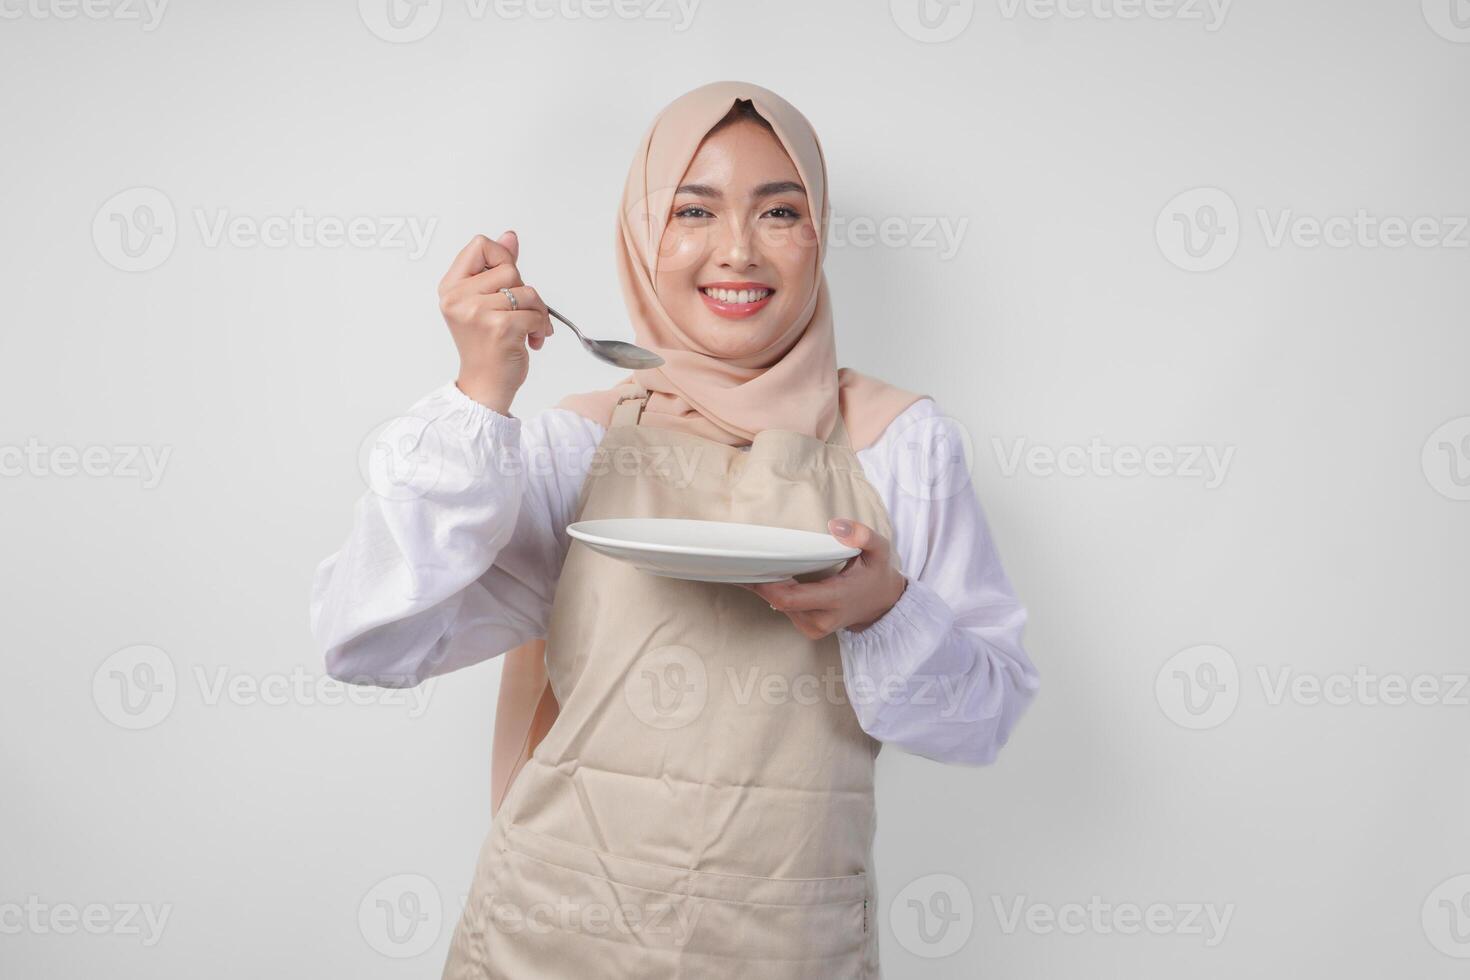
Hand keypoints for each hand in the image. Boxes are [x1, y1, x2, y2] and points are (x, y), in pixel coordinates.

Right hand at [438, 230, 553, 413]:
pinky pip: (536, 313)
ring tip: (528, 329)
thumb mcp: (484, 302)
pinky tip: (532, 341)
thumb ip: (496, 267)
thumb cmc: (486, 345)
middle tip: (518, 313)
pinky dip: (541, 328)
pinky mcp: (499, 328)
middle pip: (509, 268)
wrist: (485, 386)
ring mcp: (477, 313)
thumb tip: (510, 236)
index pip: (480, 245)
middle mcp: (458, 298)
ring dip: (537, 312)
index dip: (502, 258)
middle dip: (523, 291)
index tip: (506, 282)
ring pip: (528, 291)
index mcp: (451, 287)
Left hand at [740, 519, 907, 638]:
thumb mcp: (879, 550)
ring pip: (781, 607)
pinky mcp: (810, 629)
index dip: (768, 585)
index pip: (790, 599)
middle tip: (748, 561)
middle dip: (762, 583)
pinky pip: (787, 611)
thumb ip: (863, 535)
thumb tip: (836, 525)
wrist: (883, 604)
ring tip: (763, 566)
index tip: (755, 566)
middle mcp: (823, 619)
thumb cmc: (876, 574)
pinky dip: (780, 595)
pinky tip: (779, 580)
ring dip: (771, 588)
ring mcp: (815, 627)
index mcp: (836, 599)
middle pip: (779, 603)